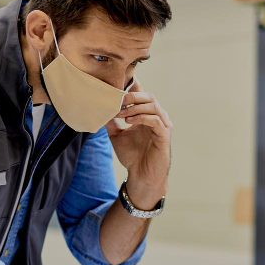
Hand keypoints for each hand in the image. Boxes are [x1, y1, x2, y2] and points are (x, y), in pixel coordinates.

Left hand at [106, 80, 170, 208]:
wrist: (142, 176)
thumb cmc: (133, 156)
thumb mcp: (117, 136)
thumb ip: (111, 123)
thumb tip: (99, 109)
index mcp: (147, 115)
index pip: (142, 95)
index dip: (131, 89)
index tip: (116, 89)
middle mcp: (157, 117)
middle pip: (148, 96)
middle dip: (132, 96)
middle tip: (117, 100)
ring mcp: (163, 125)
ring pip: (152, 106)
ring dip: (134, 107)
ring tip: (120, 113)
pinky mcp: (164, 135)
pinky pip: (155, 120)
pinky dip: (141, 117)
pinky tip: (128, 121)